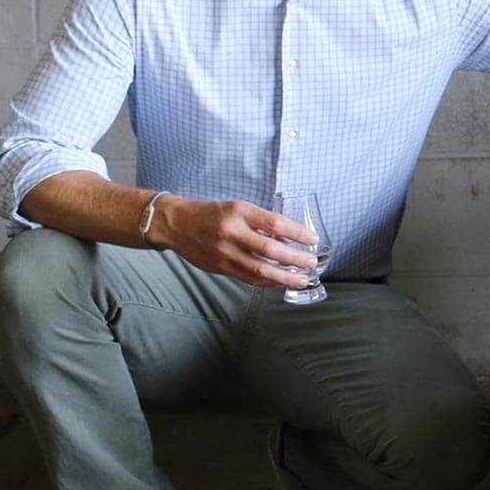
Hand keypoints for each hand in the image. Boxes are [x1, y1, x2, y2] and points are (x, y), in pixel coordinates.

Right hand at [150, 196, 320, 288]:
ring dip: (284, 277)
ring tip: (302, 279)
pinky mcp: (220, 268)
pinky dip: (267, 281)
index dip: (297, 233)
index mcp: (239, 212)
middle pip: (270, 250)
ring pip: (260, 269)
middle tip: (312, 263)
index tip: (313, 239)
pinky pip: (248, 278)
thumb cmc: (210, 213)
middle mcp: (232, 232)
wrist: (175, 224)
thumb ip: (260, 222)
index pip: (275, 224)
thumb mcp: (237, 207)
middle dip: (295, 259)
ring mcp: (225, 252)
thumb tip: (288, 238)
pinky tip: (280, 282)